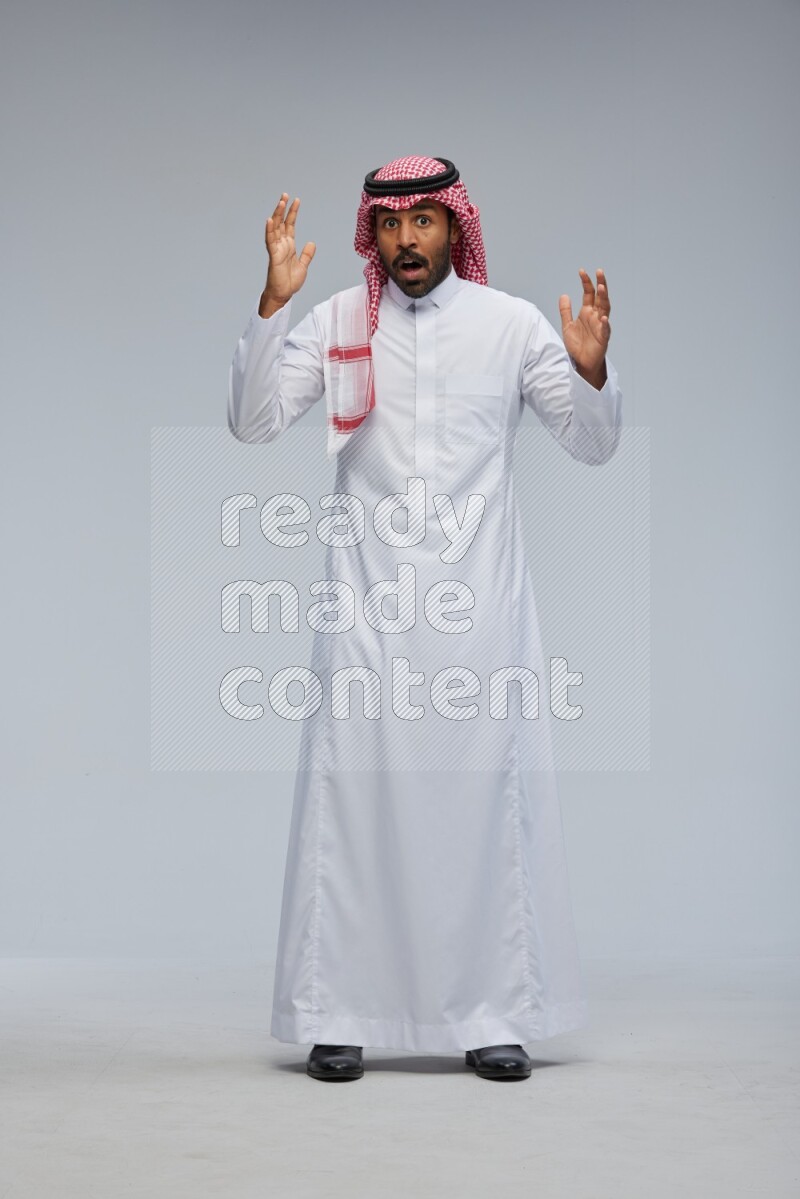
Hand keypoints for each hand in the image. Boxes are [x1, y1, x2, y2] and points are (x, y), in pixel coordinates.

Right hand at [260, 194, 315, 316]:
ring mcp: (276, 249)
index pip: (290, 225)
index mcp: (289, 246)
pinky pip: (270, 241)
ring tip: (281, 202)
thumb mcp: (303, 266)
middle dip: (283, 209)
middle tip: (285, 195)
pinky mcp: (273, 256)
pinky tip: (270, 220)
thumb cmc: (289, 282)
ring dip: (277, 215)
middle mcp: (281, 245)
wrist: (283, 294)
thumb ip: (307, 254)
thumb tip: (311, 243)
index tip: (296, 200)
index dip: (293, 213)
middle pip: (281, 223)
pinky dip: (270, 230)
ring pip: (275, 228)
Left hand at [558, 268, 611, 382]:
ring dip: (604, 298)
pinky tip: (603, 318)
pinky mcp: (603, 338)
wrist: (581, 362)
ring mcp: (601, 326)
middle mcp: (596, 316)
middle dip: (600, 284)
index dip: (586, 282)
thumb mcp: (567, 326)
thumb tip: (563, 295)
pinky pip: (605, 330)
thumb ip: (566, 311)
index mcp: (587, 312)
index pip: (589, 293)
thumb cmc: (577, 345)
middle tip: (599, 271)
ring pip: (605, 309)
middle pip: (600, 297)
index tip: (581, 271)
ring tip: (602, 287)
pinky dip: (605, 324)